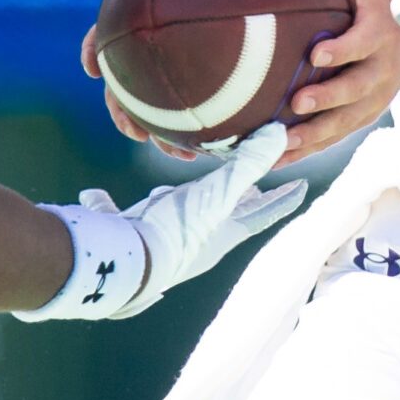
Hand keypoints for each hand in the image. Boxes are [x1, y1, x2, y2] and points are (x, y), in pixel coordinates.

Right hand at [79, 123, 305, 315]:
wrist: (124, 265)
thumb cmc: (178, 231)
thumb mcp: (219, 192)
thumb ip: (249, 163)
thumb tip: (280, 134)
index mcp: (223, 234)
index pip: (263, 213)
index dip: (283, 198)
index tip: (304, 186)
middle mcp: (196, 242)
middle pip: (225, 216)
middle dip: (238, 200)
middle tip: (252, 186)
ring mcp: (162, 241)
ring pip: (176, 217)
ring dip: (179, 204)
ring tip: (179, 191)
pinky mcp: (127, 237)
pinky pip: (121, 219)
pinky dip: (108, 207)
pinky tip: (94, 197)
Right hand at [81, 0, 195, 159]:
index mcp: (136, 22)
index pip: (103, 35)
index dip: (93, 51)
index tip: (92, 67)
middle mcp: (146, 52)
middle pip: (123, 87)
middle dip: (124, 112)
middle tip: (135, 131)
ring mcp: (169, 72)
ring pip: (154, 111)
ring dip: (161, 134)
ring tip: (178, 153)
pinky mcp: (198, 87)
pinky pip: (192, 116)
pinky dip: (198, 134)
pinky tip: (217, 147)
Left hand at [273, 0, 399, 165]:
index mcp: (382, 29)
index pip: (365, 41)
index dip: (344, 49)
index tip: (315, 54)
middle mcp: (386, 67)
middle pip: (359, 88)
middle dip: (329, 99)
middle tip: (297, 105)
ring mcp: (379, 95)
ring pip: (348, 120)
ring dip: (316, 135)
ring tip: (281, 145)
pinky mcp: (368, 114)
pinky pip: (339, 135)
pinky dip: (311, 149)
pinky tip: (278, 158)